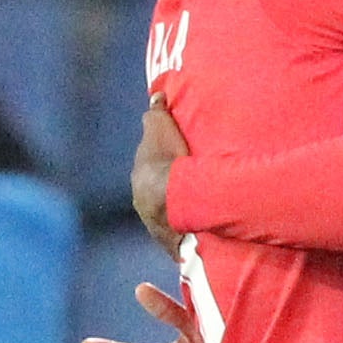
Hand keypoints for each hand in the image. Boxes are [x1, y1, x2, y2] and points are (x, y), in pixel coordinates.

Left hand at [131, 101, 186, 255]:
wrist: (174, 198)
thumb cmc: (166, 160)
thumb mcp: (158, 127)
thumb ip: (155, 113)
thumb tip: (156, 97)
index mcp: (140, 184)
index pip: (149, 175)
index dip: (162, 168)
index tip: (175, 166)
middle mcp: (144, 209)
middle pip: (158, 199)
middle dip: (170, 194)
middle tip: (189, 190)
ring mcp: (159, 229)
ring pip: (170, 220)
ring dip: (181, 216)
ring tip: (200, 213)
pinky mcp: (175, 245)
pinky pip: (183, 239)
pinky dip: (190, 235)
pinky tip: (202, 234)